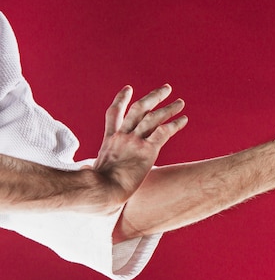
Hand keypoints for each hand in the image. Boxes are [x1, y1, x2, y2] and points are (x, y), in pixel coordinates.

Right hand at [92, 84, 187, 209]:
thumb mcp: (91, 171)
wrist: (102, 191)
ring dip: (169, 108)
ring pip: (153, 117)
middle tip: (166, 89)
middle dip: (154, 97)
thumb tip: (85, 170)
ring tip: (180, 102)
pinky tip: (184, 120)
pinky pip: (163, 132)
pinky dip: (175, 124)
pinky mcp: (147, 151)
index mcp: (109, 140)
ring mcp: (135, 142)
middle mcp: (122, 136)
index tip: (129, 88)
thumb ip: (90, 167)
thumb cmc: (95, 188)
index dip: (121, 99)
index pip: (114, 113)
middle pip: (139, 109)